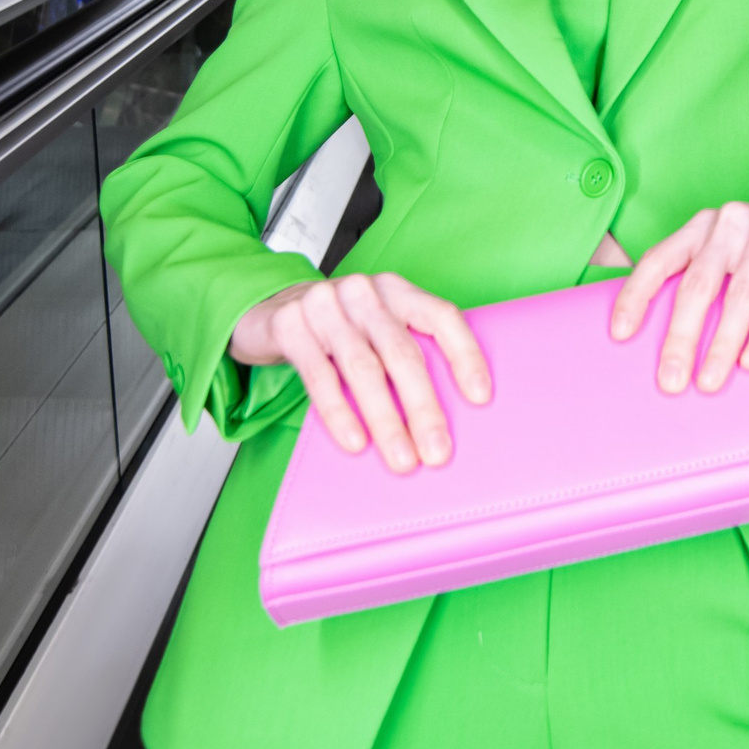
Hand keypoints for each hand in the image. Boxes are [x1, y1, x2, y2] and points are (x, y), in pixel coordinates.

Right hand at [232, 272, 490, 472]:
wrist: (267, 311)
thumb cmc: (337, 329)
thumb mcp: (375, 329)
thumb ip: (404, 353)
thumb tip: (440, 420)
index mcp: (396, 290)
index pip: (441, 316)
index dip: (464, 355)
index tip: (480, 397)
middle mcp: (364, 292)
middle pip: (402, 352)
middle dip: (423, 407)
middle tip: (437, 451)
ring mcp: (325, 305)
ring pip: (364, 369)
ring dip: (386, 420)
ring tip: (400, 459)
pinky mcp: (290, 325)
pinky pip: (320, 376)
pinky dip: (340, 413)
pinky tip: (355, 442)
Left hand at [610, 203, 748, 395]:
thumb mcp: (722, 259)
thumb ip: (687, 281)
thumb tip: (631, 328)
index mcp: (700, 226)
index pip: (659, 260)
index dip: (636, 295)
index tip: (620, 334)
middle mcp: (729, 222)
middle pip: (698, 284)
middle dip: (681, 336)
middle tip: (670, 380)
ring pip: (739, 295)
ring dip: (723, 344)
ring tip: (709, 382)